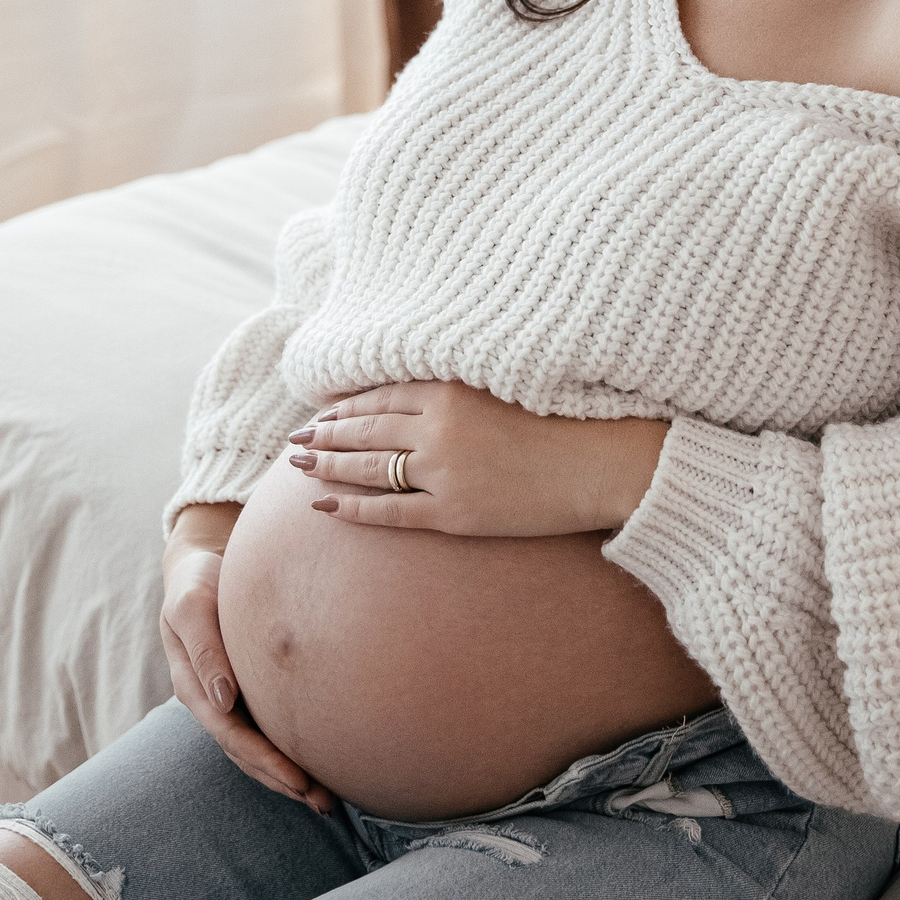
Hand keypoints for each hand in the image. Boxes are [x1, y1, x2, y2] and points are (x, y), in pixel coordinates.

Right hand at [157, 505, 335, 812]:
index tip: (298, 779)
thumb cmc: (197, 582)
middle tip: (323, 802)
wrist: (202, 564)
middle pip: (248, 754)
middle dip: (283, 781)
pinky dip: (290, 751)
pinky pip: (269, 729)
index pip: (233, 736)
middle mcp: (213, 702)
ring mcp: (230, 701)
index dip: (265, 761)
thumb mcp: (190, 605)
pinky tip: (320, 763)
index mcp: (195, 688)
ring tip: (327, 799)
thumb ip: (203, 647)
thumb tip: (223, 699)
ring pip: (258, 750)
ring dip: (289, 777)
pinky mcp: (248, 691)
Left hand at [286, 380, 666, 536]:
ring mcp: (443, 472)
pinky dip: (352, 507)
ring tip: (300, 463)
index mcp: (451, 389)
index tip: (322, 407)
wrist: (602, 463)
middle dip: (326, 432)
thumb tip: (426, 389)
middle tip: (297, 436)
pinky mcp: (455, 512)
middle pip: (365, 428)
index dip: (347, 403)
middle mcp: (438, 427)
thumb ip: (462, 388)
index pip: (381, 394)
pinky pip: (390, 512)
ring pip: (368, 467)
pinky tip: (324, 504)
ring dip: (328, 464)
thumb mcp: (507, 386)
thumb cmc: (566, 419)